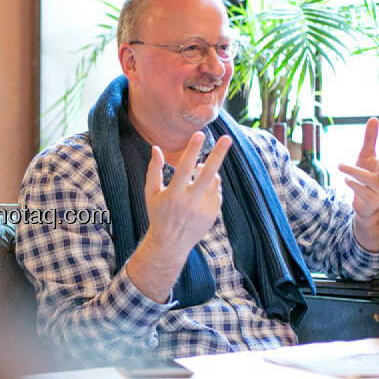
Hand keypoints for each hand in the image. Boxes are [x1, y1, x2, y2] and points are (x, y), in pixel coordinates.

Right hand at [143, 132, 231, 261]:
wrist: (171, 244)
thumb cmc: (158, 214)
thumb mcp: (151, 193)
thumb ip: (154, 170)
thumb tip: (156, 148)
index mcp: (173, 194)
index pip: (185, 168)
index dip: (192, 150)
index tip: (199, 134)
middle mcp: (190, 202)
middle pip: (208, 174)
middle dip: (219, 154)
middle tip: (227, 138)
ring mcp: (204, 209)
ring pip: (214, 181)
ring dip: (210, 170)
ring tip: (200, 168)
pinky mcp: (213, 214)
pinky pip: (217, 192)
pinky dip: (212, 185)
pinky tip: (202, 187)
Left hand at [337, 118, 378, 249]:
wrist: (367, 206)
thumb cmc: (367, 176)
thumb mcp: (366, 156)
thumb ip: (370, 139)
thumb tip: (374, 118)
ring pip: (370, 180)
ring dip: (356, 172)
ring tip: (340, 166)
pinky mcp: (372, 200)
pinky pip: (362, 192)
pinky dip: (354, 186)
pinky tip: (346, 180)